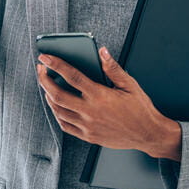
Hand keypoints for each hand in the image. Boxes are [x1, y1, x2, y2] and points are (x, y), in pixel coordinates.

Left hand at [36, 47, 181, 160]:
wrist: (148, 134)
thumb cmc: (140, 109)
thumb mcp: (129, 84)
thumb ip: (113, 68)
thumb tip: (101, 52)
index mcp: (100, 96)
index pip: (72, 76)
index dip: (56, 64)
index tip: (45, 57)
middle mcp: (91, 111)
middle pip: (57, 95)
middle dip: (44, 80)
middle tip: (41, 69)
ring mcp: (88, 126)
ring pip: (58, 111)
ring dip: (48, 96)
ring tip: (46, 85)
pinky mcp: (88, 136)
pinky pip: (65, 125)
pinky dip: (57, 114)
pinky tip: (57, 105)